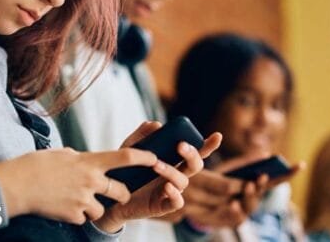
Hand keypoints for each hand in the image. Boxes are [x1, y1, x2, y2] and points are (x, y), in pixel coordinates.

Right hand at [0, 145, 158, 223]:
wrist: (17, 185)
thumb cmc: (36, 165)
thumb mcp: (62, 154)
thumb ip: (80, 158)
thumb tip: (85, 160)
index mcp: (89, 161)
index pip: (125, 157)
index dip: (144, 157)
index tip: (156, 158)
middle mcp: (91, 180)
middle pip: (121, 190)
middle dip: (122, 194)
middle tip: (119, 194)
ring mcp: (83, 199)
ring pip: (102, 208)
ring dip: (95, 207)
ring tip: (77, 201)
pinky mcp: (74, 215)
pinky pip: (84, 218)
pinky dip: (78, 215)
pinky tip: (64, 208)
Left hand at [94, 121, 222, 232]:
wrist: (112, 198)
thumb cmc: (126, 172)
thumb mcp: (129, 151)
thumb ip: (141, 136)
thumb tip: (156, 124)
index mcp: (173, 161)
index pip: (195, 151)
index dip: (208, 145)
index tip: (217, 136)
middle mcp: (176, 175)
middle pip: (195, 165)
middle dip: (192, 154)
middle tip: (180, 145)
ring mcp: (171, 191)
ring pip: (184, 181)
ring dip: (172, 171)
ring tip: (156, 165)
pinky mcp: (163, 206)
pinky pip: (177, 202)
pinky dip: (175, 194)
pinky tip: (166, 186)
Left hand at [169, 154, 303, 227]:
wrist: (191, 201)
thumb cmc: (213, 183)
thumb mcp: (228, 170)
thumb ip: (243, 163)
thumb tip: (264, 154)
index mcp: (254, 185)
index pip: (275, 179)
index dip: (288, 173)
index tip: (300, 165)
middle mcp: (251, 199)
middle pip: (262, 192)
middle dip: (262, 184)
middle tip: (259, 176)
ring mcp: (242, 211)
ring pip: (250, 206)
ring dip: (250, 196)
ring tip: (247, 185)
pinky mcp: (229, 221)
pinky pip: (234, 218)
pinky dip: (234, 211)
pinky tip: (232, 204)